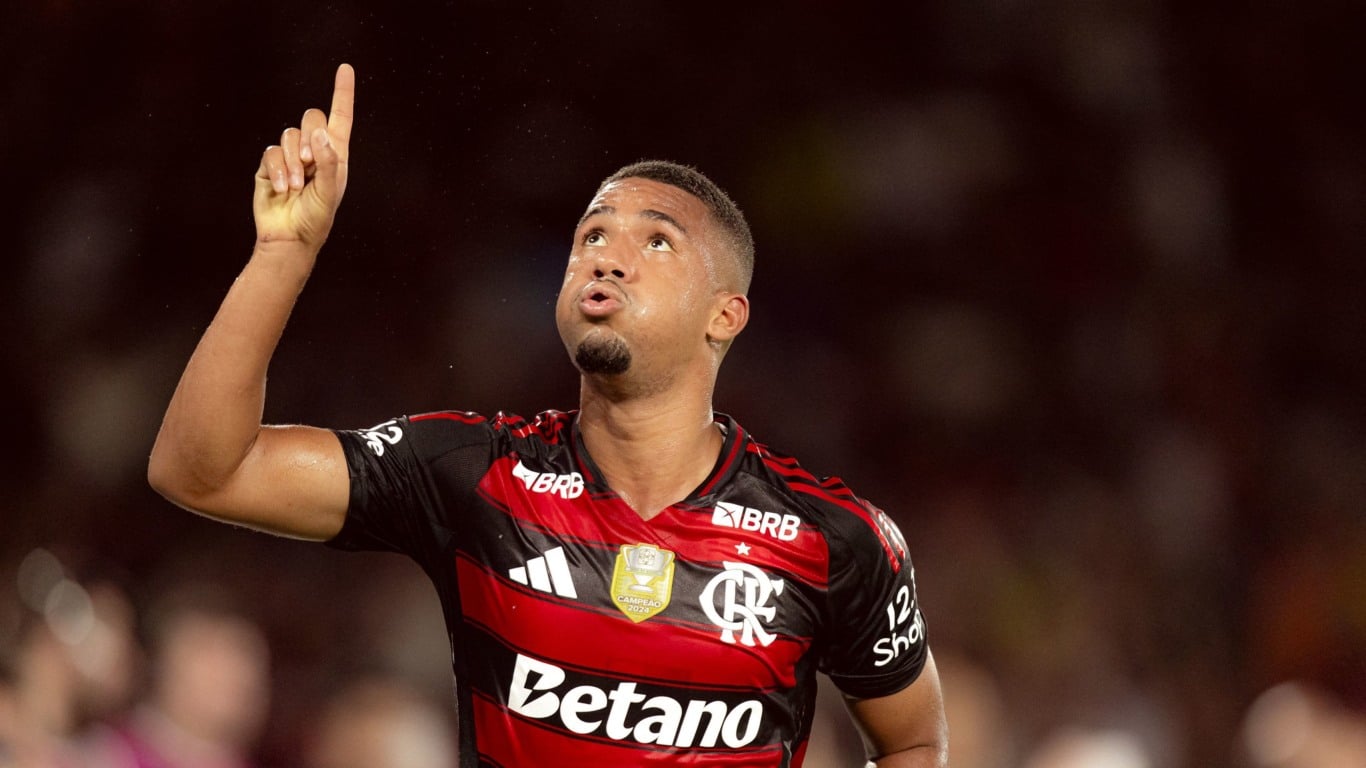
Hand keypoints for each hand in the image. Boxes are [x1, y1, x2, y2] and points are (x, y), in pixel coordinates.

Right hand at [253, 63, 354, 247]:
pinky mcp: (269, 166)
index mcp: (336, 154)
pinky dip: (279, 170)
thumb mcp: (330, 191)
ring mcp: (289, 156)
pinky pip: (271, 152)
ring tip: (298, 186)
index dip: (343, 93)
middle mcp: (314, 150)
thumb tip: (319, 133)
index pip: (341, 117)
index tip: (345, 68)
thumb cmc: (316, 218)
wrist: (290, 238)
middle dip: (310, 138)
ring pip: (289, 134)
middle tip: (310, 164)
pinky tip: (284, 190)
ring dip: (293, 161)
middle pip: (310, 117)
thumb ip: (329, 161)